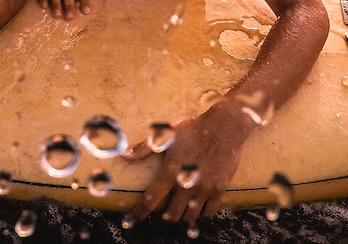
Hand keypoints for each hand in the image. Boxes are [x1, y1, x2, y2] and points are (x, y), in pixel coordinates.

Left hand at [123, 101, 249, 223]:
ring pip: (190, 217)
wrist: (224, 127)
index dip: (140, 212)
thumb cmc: (192, 129)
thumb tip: (123, 154)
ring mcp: (204, 188)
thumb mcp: (165, 134)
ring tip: (180, 209)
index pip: (151, 199)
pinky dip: (202, 213)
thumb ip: (143, 148)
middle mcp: (186, 184)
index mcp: (170, 171)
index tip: (134, 219)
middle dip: (165, 215)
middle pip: (171, 214)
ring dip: (183, 215)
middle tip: (163, 211)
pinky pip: (210, 212)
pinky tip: (198, 207)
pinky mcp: (219, 189)